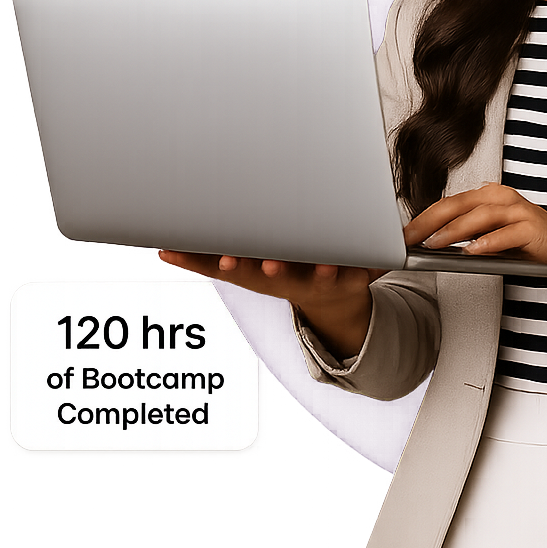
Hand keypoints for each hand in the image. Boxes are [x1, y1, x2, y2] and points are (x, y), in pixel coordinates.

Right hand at [156, 250, 385, 358]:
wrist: (333, 297)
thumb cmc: (281, 271)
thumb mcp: (241, 270)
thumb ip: (203, 259)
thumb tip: (162, 250)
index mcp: (263, 274)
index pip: (244, 271)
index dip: (235, 265)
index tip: (229, 261)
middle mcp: (293, 278)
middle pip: (282, 274)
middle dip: (275, 268)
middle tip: (271, 264)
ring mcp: (326, 277)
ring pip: (324, 273)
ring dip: (323, 269)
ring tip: (324, 265)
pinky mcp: (359, 273)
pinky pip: (368, 266)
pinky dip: (376, 259)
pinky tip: (384, 250)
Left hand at [404, 183, 546, 293]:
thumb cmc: (527, 244)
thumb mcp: (490, 236)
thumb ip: (466, 234)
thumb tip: (430, 243)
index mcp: (488, 196)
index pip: (449, 203)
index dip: (424, 217)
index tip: (403, 233)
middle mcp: (501, 197)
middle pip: (459, 205)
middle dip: (430, 222)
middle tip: (409, 238)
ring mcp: (518, 211)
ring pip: (479, 216)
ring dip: (454, 231)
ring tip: (433, 244)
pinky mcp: (532, 228)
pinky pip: (506, 234)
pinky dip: (487, 242)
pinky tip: (471, 252)